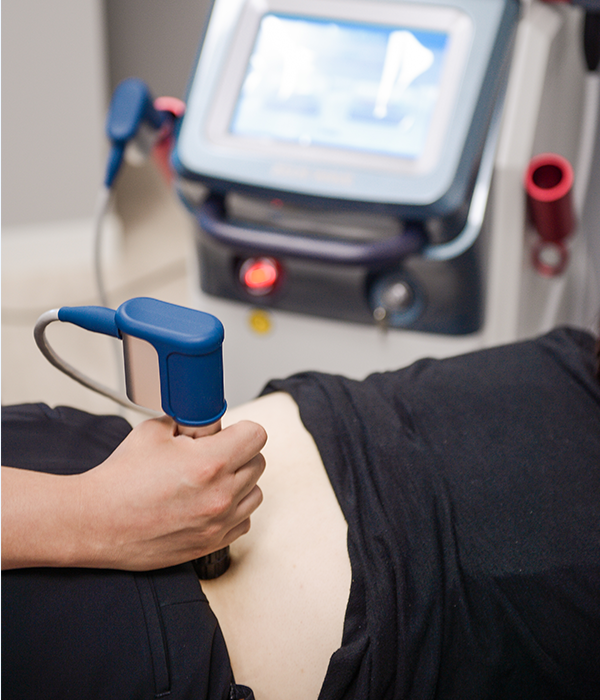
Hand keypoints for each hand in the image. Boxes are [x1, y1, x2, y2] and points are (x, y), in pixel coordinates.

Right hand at [78, 416, 266, 569]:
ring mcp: (218, 523)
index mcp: (210, 462)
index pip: (256, 436)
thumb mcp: (154, 431)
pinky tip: (209, 502)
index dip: (242, 430)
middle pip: (258, 462)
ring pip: (255, 493)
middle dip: (240, 453)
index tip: (231, 433)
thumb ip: (189, 422)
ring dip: (240, 482)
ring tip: (212, 479)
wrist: (96, 521)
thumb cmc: (121, 479)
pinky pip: (244, 521)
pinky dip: (233, 510)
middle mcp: (221, 494)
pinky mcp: (211, 544)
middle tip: (215, 453)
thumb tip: (208, 421)